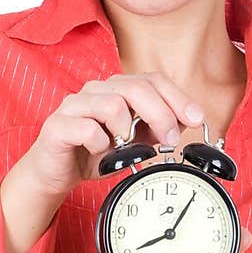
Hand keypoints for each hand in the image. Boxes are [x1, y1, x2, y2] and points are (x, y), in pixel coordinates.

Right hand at [20, 72, 206, 202]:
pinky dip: (100, 144)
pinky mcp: (58, 125)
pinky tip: (100, 153)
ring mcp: (75, 106)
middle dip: (161, 114)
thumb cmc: (92, 153)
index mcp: (116, 89)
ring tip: (125, 148)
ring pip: (112, 104)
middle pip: (136, 88)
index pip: (151, 80)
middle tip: (170, 139)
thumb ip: (155, 128)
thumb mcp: (133, 142)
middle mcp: (96, 91)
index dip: (177, 97)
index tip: (196, 117)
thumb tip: (184, 122)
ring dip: (127, 131)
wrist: (55, 172)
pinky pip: (86, 128)